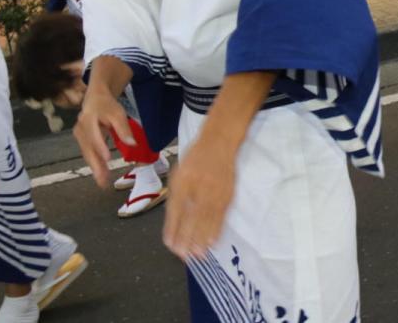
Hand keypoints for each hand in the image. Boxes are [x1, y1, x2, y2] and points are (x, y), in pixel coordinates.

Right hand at [72, 86, 133, 189]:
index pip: (95, 136)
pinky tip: (101, 174)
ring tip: (103, 182)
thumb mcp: (118, 113)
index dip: (101, 147)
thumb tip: (132, 144)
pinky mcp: (82, 141)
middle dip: (96, 165)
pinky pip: (88, 154)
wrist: (95, 99)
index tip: (107, 159)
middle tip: (103, 180)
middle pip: (89, 149)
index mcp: (89, 119)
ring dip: (95, 168)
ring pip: (88, 154)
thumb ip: (124, 129)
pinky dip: (95, 164)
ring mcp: (79, 136)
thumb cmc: (107, 106)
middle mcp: (81, 129)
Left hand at [162, 136, 236, 261]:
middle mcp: (197, 187)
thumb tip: (174, 221)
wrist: (219, 142)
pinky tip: (213, 241)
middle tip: (183, 255)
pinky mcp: (227, 194)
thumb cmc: (196, 158)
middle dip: (187, 238)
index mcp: (182, 182)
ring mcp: (214, 191)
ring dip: (202, 238)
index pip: (176, 210)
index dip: (173, 228)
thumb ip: (176, 196)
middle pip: (191, 217)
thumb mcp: (178, 174)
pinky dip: (216, 229)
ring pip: (207, 219)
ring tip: (197, 255)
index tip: (170, 245)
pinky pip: (221, 215)